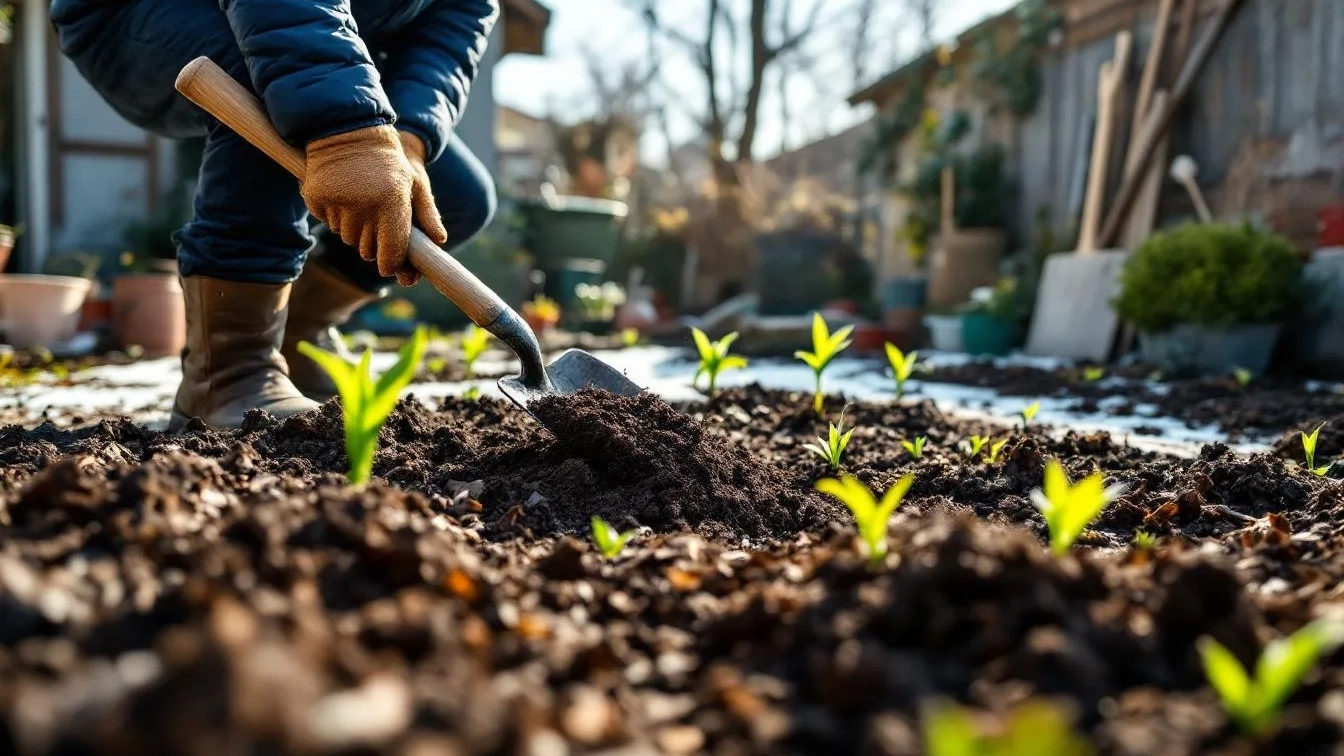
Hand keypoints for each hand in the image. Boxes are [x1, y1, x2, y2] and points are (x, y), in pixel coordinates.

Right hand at [301, 125, 446, 285]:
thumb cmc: (390, 160)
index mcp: (392, 203)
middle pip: (367, 250)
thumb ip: (426, 213)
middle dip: (373, 243)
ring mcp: (338, 201)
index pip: (391, 253)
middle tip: (376, 221)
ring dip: (353, 228)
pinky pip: (326, 220)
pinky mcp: (317, 197)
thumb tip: (438, 242)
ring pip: (346, 237)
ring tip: (360, 201)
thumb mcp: (414, 182)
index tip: (390, 266)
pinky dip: (333, 213)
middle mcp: (364, 206)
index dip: (392, 264)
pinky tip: (342, 193)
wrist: (351, 127)